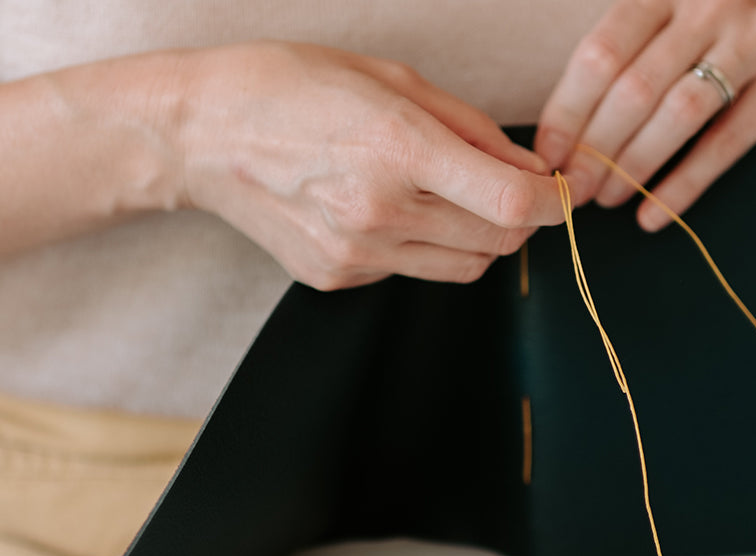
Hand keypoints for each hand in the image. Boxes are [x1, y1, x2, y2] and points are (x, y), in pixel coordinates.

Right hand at [161, 42, 561, 289]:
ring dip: (476, 238)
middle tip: (503, 185)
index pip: (511, 205)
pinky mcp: (334, 277)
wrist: (198, 133)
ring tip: (444, 195)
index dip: (551, 204)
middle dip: (518, 218)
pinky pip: (410, 271)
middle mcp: (378, 210)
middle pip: (498, 243)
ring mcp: (354, 253)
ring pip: (463, 268)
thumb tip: (532, 171)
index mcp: (397, 148)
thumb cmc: (292, 85)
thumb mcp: (391, 78)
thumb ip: (472, 128)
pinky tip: (383, 207)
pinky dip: (420, 245)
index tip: (557, 192)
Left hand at [535, 0, 755, 231]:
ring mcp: (755, 38)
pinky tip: (654, 212)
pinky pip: (727, 142)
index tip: (547, 158)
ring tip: (610, 199)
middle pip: (637, 86)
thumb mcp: (656, 48)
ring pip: (680, 112)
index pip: (601, 53)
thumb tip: (554, 152)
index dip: (568, 110)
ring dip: (636, 165)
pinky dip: (684, 183)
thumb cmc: (699, 59)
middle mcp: (708, 7)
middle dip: (597, 147)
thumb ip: (613, 80)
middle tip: (576, 190)